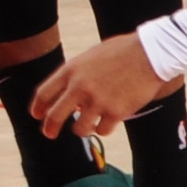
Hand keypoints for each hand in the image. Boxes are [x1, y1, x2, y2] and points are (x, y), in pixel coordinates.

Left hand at [32, 31, 168, 140]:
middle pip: (55, 115)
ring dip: (81, 129)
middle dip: (50, 128)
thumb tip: (70, 97)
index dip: (38, 107)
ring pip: (80, 128)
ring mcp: (98, 101)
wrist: (149, 54)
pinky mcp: (116, 112)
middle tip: (49, 133)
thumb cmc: (120, 52)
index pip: (44, 93)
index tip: (37, 115)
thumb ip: (77, 75)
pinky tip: (107, 123)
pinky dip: (103, 128)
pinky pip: (102, 130)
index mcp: (71, 70)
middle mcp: (80, 87)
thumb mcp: (90, 57)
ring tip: (86, 126)